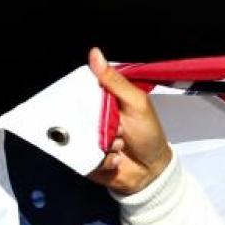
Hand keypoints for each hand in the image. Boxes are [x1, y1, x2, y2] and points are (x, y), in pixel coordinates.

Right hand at [86, 47, 172, 194]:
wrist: (151, 171)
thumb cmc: (148, 135)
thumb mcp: (136, 103)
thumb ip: (116, 81)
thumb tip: (95, 54)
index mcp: (101, 100)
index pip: (79, 87)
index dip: (81, 92)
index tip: (95, 102)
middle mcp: (90, 117)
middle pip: (73, 112)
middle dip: (94, 122)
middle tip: (115, 127)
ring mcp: (86, 138)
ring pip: (78, 136)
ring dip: (102, 142)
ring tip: (119, 145)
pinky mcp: (84, 158)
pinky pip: (82, 156)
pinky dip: (102, 159)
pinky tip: (116, 158)